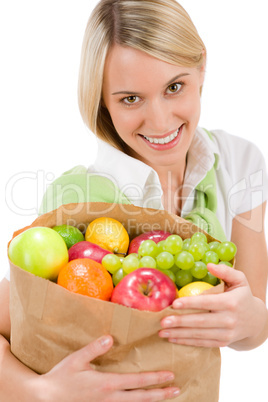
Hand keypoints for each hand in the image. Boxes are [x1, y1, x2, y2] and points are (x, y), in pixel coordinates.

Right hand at [40, 335, 179, 401]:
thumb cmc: (61, 378)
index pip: (137, 381)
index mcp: (107, 384)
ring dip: (152, 401)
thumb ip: (95, 348)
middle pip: (141, 398)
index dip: (155, 379)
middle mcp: (110, 398)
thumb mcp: (76, 360)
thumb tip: (110, 338)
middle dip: (160, 394)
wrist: (46, 400)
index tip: (169, 375)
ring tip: (165, 397)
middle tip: (177, 389)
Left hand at [159, 263, 266, 347]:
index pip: (207, 303)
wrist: (256, 321)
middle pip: (201, 322)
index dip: (190, 303)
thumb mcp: (240, 280)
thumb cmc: (243, 296)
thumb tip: (209, 265)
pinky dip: (187, 342)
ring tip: (162, 331)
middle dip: (180, 322)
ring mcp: (226, 334)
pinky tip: (173, 339)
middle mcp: (229, 320)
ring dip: (179, 334)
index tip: (174, 304)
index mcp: (231, 303)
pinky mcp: (223, 343)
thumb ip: (225, 271)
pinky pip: (203, 343)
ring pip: (199, 335)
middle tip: (162, 321)